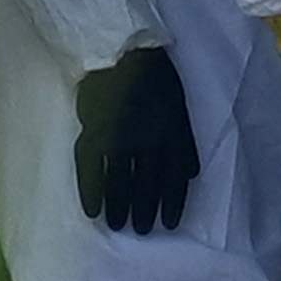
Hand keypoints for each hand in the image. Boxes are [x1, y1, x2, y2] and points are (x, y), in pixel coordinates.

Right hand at [76, 51, 201, 232]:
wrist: (122, 49)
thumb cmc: (155, 76)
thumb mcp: (180, 105)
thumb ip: (184, 140)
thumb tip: (191, 174)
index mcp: (171, 133)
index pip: (174, 177)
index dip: (172, 203)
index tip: (169, 223)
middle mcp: (146, 140)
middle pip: (146, 184)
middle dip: (145, 211)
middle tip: (142, 231)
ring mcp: (117, 137)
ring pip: (119, 182)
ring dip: (119, 208)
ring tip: (118, 225)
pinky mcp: (92, 131)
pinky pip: (89, 168)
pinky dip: (90, 192)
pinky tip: (91, 211)